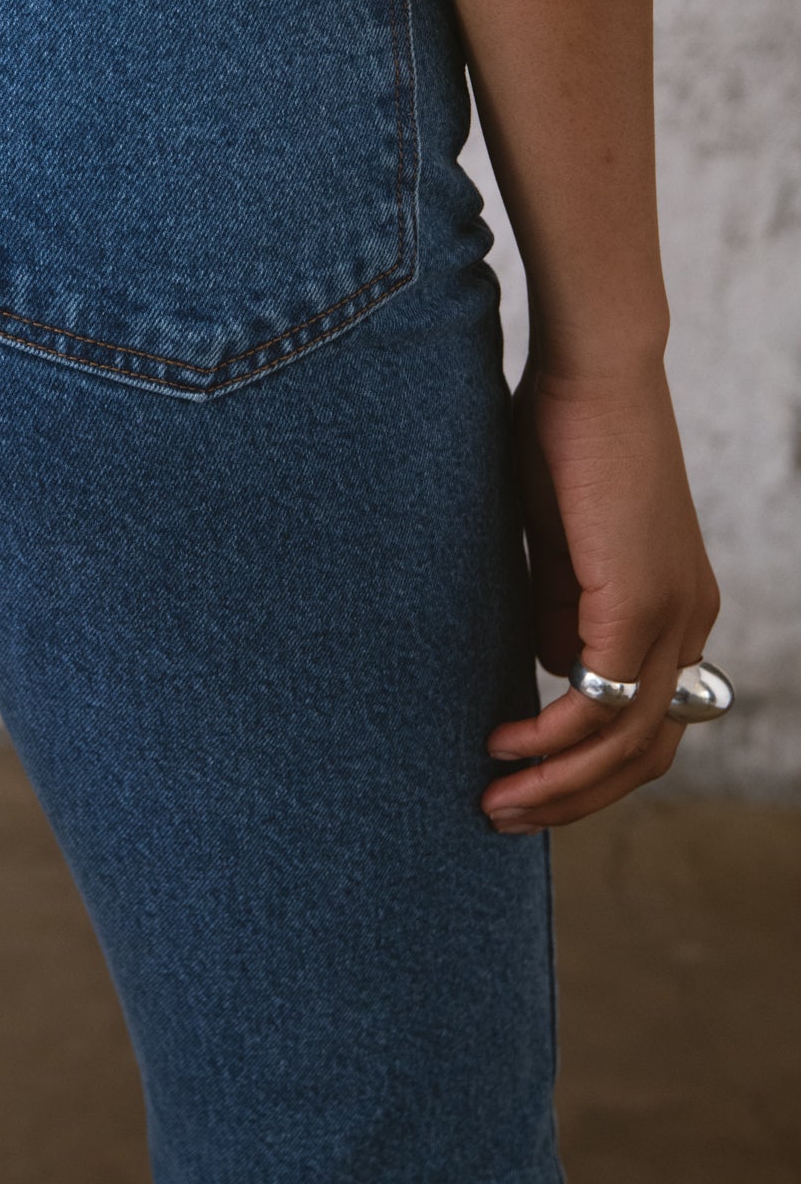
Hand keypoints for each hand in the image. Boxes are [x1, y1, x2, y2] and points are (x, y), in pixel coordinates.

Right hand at [482, 351, 719, 831]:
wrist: (591, 368)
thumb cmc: (565, 436)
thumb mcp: (562, 543)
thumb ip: (562, 606)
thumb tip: (549, 668)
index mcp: (675, 607)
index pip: (647, 724)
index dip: (588, 770)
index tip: (523, 783)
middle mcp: (688, 620)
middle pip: (646, 754)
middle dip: (573, 799)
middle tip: (502, 815)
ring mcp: (671, 613)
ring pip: (627, 744)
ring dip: (557, 784)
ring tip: (494, 798)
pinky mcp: (639, 599)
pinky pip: (599, 701)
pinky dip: (552, 737)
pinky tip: (506, 744)